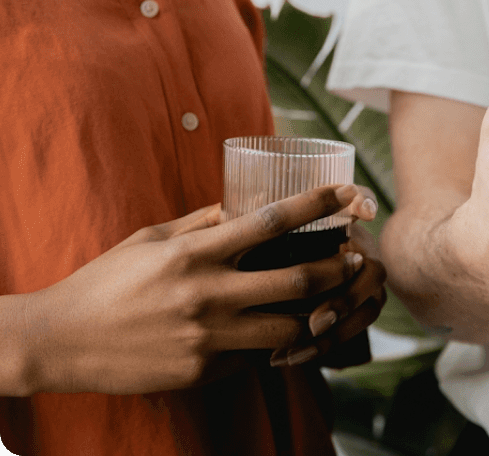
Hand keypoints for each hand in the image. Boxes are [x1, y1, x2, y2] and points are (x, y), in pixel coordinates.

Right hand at [20, 184, 372, 394]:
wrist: (59, 342)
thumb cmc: (105, 282)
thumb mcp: (151, 239)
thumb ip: (200, 223)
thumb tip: (240, 205)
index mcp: (196, 252)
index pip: (272, 220)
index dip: (318, 204)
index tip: (348, 192)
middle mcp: (207, 293)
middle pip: (297, 280)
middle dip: (336, 268)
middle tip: (355, 259)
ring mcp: (206, 337)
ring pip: (286, 328)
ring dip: (313, 315)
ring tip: (329, 303)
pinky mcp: (201, 371)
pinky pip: (252, 357)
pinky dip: (268, 346)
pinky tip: (277, 335)